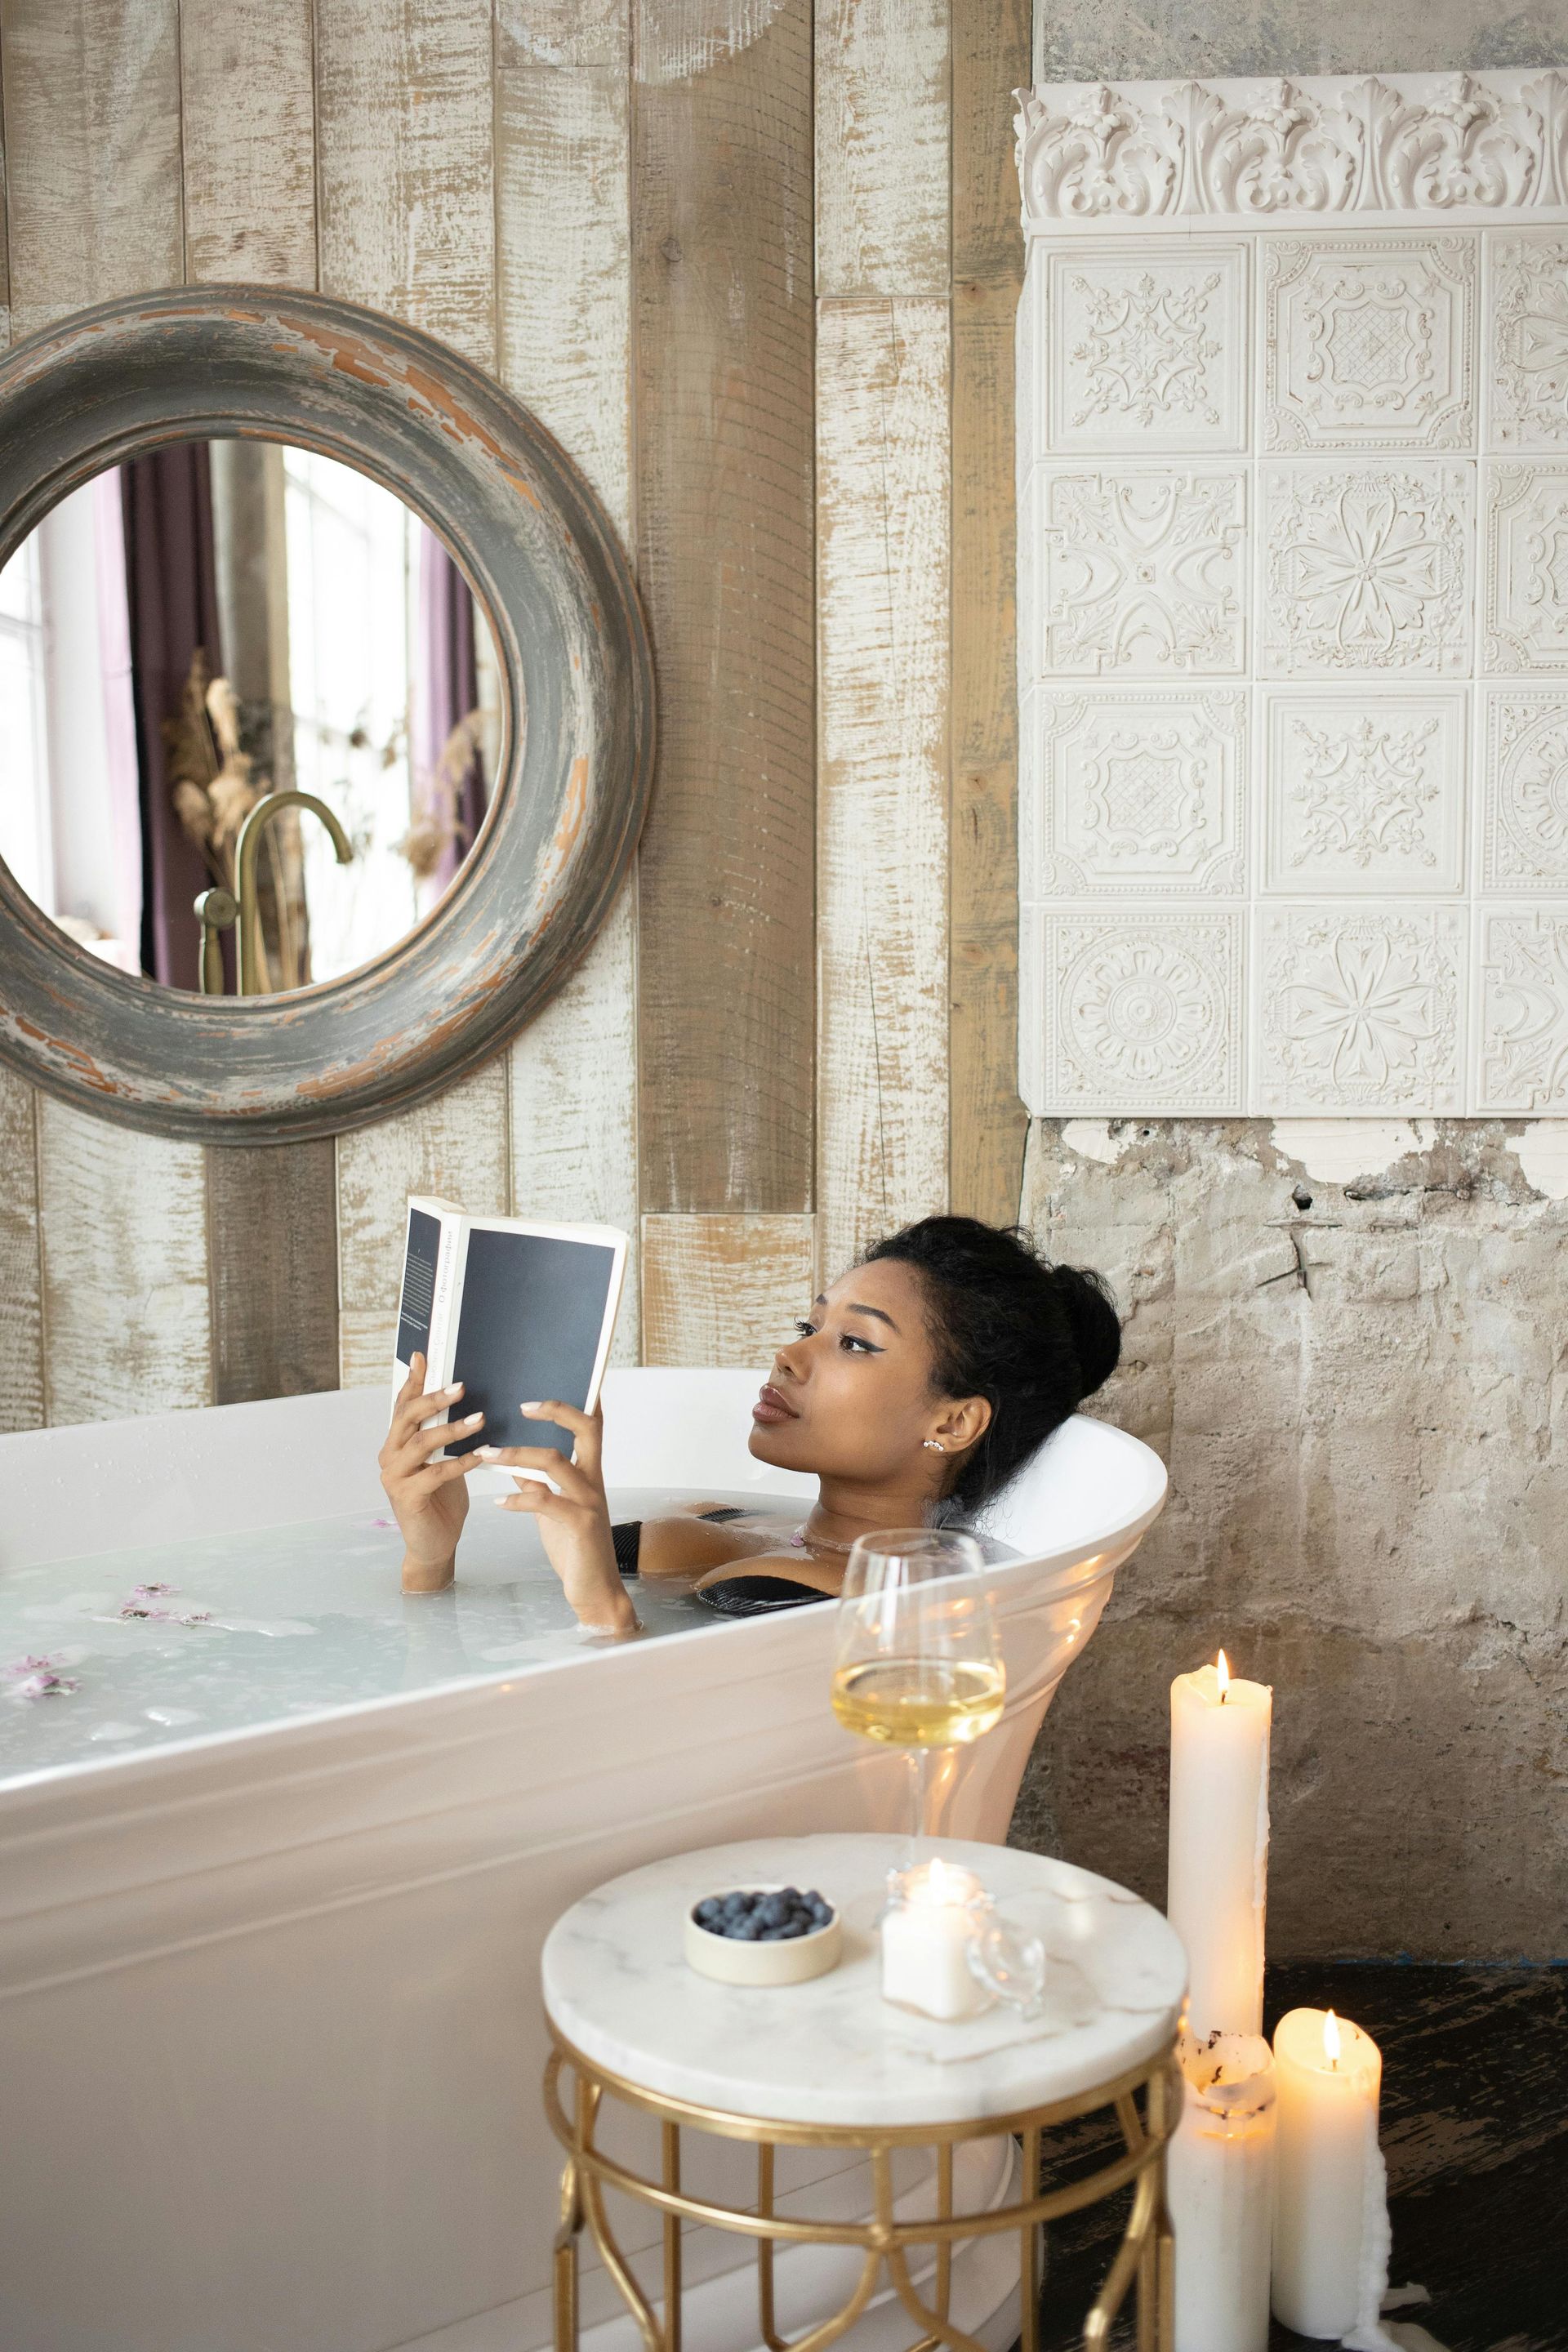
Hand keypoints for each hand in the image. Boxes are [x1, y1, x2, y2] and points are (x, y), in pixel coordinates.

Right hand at [380, 1354, 487, 1592]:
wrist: (435, 1544)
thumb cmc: (442, 1499)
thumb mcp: (443, 1459)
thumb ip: (443, 1431)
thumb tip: (461, 1396)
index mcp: (396, 1442)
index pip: (402, 1405)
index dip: (413, 1381)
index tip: (424, 1356)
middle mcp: (389, 1456)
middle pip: (408, 1417)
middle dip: (434, 1398)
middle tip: (461, 1386)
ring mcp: (395, 1477)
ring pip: (421, 1442)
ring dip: (452, 1428)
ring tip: (479, 1419)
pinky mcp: (407, 1497)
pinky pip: (435, 1473)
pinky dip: (459, 1462)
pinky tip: (480, 1455)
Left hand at [481, 1401, 634, 1634]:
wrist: (595, 1591)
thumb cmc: (576, 1549)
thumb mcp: (553, 1512)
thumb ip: (539, 1485)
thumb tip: (515, 1463)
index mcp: (589, 1474)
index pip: (591, 1426)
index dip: (579, 1400)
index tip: (550, 1381)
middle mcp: (593, 1482)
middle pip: (586, 1429)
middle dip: (556, 1411)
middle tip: (522, 1405)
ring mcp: (588, 1502)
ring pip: (556, 1462)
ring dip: (517, 1454)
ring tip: (487, 1453)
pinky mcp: (579, 1526)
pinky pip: (545, 1502)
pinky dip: (519, 1498)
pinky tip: (498, 1501)